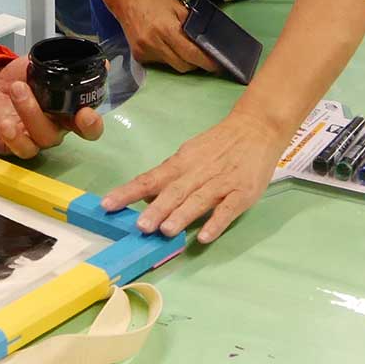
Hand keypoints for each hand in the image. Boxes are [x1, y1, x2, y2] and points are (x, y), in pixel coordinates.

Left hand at [0, 56, 103, 158]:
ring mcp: (36, 137)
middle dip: (79, 126)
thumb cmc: (18, 77)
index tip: (88, 112)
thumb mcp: (42, 64)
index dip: (94, 122)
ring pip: (46, 137)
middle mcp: (56, 126)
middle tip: (73, 112)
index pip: (89, 122)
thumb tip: (102, 61)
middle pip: (74, 133)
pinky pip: (22, 148)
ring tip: (17, 89)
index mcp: (67, 108)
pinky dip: (15, 137)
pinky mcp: (15, 145)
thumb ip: (67, 63)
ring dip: (32, 112)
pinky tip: (6, 123)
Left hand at [101, 109, 281, 243]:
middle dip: (156, 209)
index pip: (150, 178)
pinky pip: (228, 209)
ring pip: (199, 200)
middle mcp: (198, 173)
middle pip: (174, 191)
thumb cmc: (218, 145)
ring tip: (166, 231)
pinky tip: (204, 236)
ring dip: (182, 215)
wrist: (257, 127)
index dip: (129, 192)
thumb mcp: (189, 155)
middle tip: (141, 226)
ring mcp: (221, 182)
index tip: (108, 205)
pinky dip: (216, 222)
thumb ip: (168, 177)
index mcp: (181, 163)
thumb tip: (144, 199)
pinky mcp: (243, 192)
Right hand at [102, 0, 216, 73]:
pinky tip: (165, 45)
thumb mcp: (178, 6)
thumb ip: (192, 25)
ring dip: (181, 60)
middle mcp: (154, 44)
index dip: (206, 62)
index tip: (217, 65)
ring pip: (171, 66)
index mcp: (167, 29)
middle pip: (183, 66)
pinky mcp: (138, 56)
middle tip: (202, 56)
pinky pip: (160, 63)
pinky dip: (167, 57)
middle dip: (195, 63)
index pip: (191, 54)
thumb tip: (207, 42)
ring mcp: (144, 52)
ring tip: (182, 47)